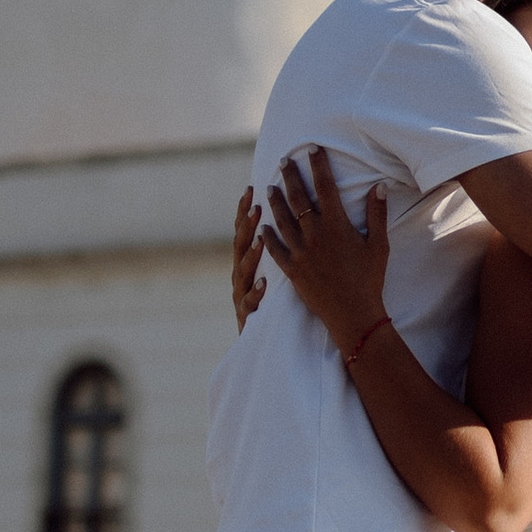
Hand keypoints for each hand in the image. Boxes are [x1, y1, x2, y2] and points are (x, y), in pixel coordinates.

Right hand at [230, 189, 268, 330]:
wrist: (266, 344)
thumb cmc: (275, 301)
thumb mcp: (274, 270)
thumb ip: (279, 244)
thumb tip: (291, 212)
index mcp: (248, 261)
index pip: (246, 230)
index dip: (245, 210)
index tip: (251, 187)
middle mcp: (241, 275)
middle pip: (240, 246)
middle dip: (247, 225)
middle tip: (258, 206)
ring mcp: (241, 295)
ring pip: (242, 271)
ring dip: (250, 254)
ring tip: (259, 239)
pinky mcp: (248, 316)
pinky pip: (250, 303)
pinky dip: (255, 292)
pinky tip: (264, 283)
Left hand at [260, 148, 390, 357]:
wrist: (353, 314)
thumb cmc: (369, 279)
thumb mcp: (379, 245)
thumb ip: (377, 214)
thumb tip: (379, 186)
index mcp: (337, 225)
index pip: (325, 187)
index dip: (318, 165)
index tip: (313, 149)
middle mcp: (315, 234)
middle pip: (299, 198)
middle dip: (291, 177)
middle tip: (284, 161)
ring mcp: (301, 252)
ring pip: (282, 220)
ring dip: (275, 201)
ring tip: (269, 187)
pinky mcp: (292, 270)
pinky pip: (275, 249)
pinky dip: (267, 237)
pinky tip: (262, 227)